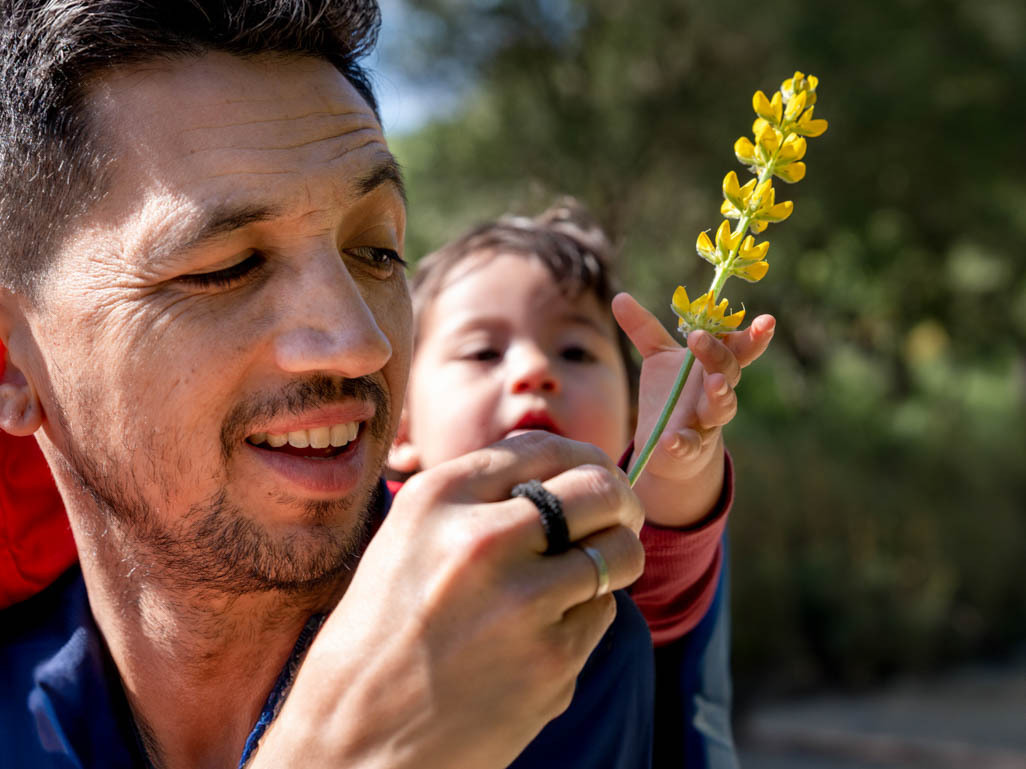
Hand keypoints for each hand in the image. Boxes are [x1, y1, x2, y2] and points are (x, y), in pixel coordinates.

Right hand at [252, 432, 644, 768]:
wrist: (353, 744)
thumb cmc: (377, 639)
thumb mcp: (408, 540)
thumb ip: (479, 498)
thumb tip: (565, 470)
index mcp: (437, 498)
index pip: (545, 447)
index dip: (584, 460)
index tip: (595, 478)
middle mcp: (482, 539)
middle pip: (601, 489)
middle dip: (618, 503)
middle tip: (617, 520)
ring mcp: (522, 603)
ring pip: (618, 553)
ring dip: (610, 563)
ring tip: (573, 582)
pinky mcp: (553, 662)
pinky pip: (602, 615)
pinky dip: (583, 620)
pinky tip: (537, 639)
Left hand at [611, 292, 773, 526]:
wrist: (666, 446)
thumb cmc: (671, 394)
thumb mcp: (657, 358)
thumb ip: (643, 328)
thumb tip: (619, 297)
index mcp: (712, 366)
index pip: (738, 347)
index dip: (754, 336)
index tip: (767, 320)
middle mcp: (716, 392)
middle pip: (728, 373)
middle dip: (718, 355)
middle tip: (699, 338)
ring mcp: (707, 422)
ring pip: (722, 409)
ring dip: (720, 396)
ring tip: (714, 383)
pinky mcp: (690, 449)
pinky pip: (690, 446)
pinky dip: (681, 443)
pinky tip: (670, 439)